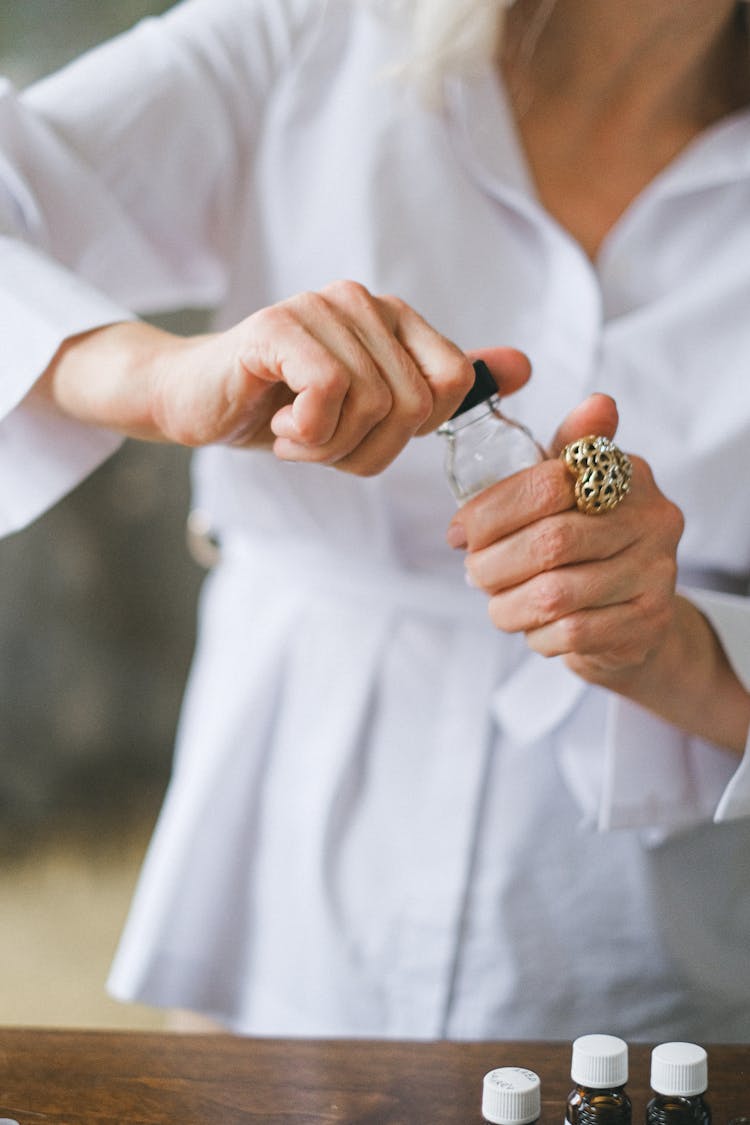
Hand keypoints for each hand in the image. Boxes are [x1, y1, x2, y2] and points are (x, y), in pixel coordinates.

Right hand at [151, 282, 529, 474]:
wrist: (199, 402)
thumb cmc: (286, 408)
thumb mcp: (371, 408)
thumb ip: (442, 387)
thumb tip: (524, 368)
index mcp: (395, 318)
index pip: (450, 386)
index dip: (413, 430)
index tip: (364, 429)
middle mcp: (363, 303)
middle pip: (412, 406)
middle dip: (366, 448)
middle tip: (321, 441)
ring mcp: (321, 309)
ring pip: (372, 405)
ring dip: (330, 447)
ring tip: (296, 434)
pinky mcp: (280, 328)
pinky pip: (330, 393)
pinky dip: (308, 434)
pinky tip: (280, 425)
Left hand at [448, 393, 684, 689]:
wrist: (636, 618)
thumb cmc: (587, 543)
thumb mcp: (568, 489)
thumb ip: (547, 448)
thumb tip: (527, 375)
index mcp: (626, 474)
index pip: (546, 484)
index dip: (490, 510)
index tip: (458, 531)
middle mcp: (653, 518)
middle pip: (549, 542)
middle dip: (494, 562)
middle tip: (472, 572)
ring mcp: (657, 573)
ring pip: (555, 594)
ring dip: (507, 603)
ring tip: (495, 601)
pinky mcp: (648, 623)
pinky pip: (572, 633)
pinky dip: (536, 633)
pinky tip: (529, 625)